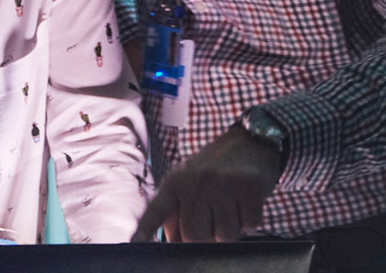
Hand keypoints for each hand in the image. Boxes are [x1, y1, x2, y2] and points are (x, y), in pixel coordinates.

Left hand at [131, 126, 284, 242]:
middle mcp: (195, 182)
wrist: (251, 141)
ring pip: (225, 235)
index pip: (156, 212)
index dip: (144, 231)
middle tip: (215, 219)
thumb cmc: (216, 170)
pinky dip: (251, 221)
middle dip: (207, 237)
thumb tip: (175, 242)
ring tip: (232, 207)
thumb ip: (178, 211)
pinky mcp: (248, 186)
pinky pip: (249, 226)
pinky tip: (247, 202)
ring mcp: (222, 183)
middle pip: (194, 236)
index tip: (134, 244)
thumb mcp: (189, 182)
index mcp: (175, 183)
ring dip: (232, 228)